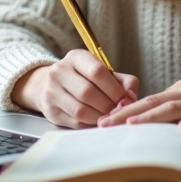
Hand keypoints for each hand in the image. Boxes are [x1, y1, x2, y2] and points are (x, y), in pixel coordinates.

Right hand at [12, 50, 138, 128]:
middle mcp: (59, 72)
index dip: (114, 89)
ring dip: (100, 117)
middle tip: (118, 110)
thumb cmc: (85, 78)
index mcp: (76, 57)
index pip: (97, 71)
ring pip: (80, 110)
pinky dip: (90, 124)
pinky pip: (75, 122)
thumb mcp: (104, 72)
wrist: (52, 84)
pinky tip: (97, 120)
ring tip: (109, 116)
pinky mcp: (50, 111)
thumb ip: (123, 81)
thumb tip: (131, 97)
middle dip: (108, 105)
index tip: (125, 99)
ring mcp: (51, 92)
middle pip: (87, 92)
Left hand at [96, 79, 180, 139]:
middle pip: (154, 102)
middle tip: (104, 124)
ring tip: (132, 124)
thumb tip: (144, 123)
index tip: (101, 121)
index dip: (123, 110)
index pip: (147, 101)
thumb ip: (173, 110)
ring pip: (175, 109)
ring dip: (152, 117)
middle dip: (127, 113)